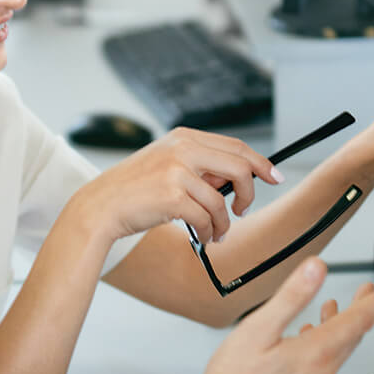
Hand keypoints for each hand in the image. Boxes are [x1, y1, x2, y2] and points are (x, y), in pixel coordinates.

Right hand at [70, 128, 279, 245]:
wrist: (100, 206)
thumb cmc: (133, 190)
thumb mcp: (166, 165)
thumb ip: (199, 166)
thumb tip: (234, 180)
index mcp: (183, 137)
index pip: (235, 146)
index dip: (260, 162)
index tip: (274, 176)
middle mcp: (182, 149)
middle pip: (239, 167)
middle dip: (250, 193)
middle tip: (244, 210)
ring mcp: (176, 172)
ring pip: (221, 201)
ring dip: (224, 223)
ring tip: (216, 233)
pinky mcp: (172, 196)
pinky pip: (206, 218)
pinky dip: (209, 232)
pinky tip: (203, 236)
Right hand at [179, 258, 373, 373]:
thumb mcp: (258, 330)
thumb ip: (291, 297)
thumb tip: (316, 270)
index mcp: (316, 354)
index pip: (360, 320)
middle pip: (352, 336)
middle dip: (362, 310)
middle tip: (371, 293)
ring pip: (336, 354)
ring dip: (339, 330)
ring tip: (333, 312)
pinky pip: (323, 372)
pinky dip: (323, 351)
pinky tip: (305, 345)